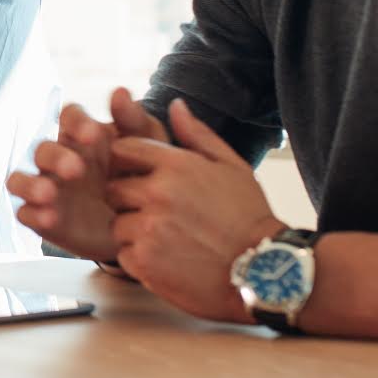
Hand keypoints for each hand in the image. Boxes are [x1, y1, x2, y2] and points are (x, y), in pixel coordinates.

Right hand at [9, 87, 169, 261]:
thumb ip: (134, 121)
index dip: (76, 122)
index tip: (94, 135)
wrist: (145, 225)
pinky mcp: (43, 218)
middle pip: (42, 148)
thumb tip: (120, 91)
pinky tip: (49, 218)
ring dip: (30, 184)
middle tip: (76, 170)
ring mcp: (47, 188)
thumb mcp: (148, 148)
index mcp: (82, 135)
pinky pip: (25, 213)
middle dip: (55, 157)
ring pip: (20, 179)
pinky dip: (32, 214)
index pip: (68, 116)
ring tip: (48, 194)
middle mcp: (59, 158)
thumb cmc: (143, 176)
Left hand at [107, 99, 284, 323]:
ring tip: (168, 241)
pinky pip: (123, 255)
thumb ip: (197, 135)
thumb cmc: (249, 217)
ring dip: (134, 233)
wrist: (265, 272)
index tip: (141, 179)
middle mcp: (157, 192)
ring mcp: (149, 228)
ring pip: (116, 224)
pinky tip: (169, 262)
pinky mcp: (144, 262)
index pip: (122, 149)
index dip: (128, 164)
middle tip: (157, 215)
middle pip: (113, 188)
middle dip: (128, 200)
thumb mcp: (231, 167)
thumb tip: (175, 104)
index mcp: (176, 164)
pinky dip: (140, 260)